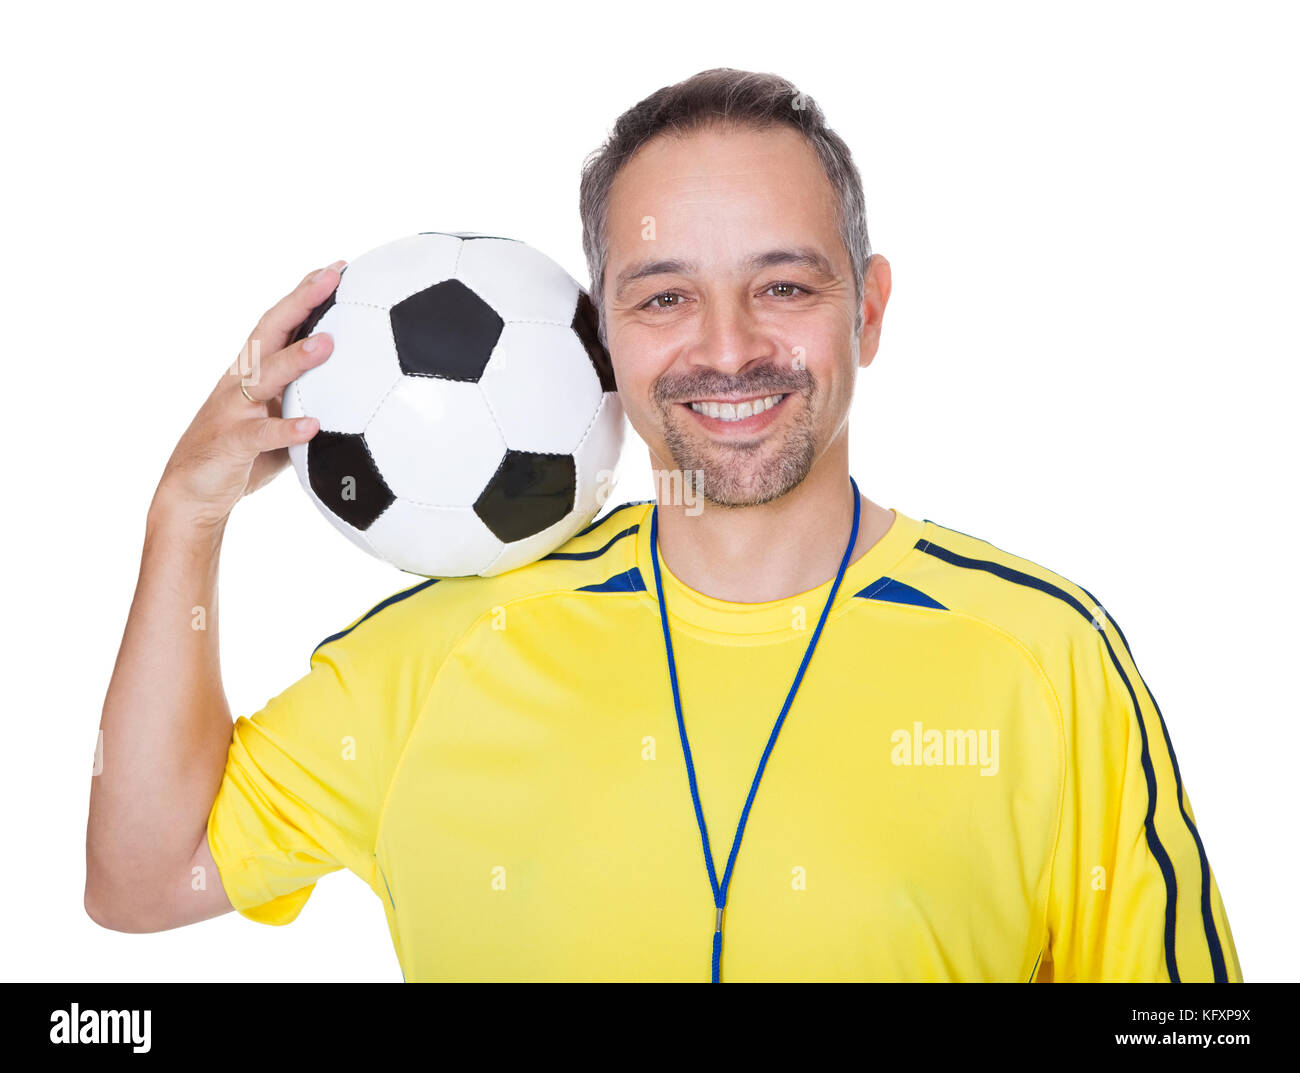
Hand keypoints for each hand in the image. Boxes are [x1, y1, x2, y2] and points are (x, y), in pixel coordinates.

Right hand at [151, 260, 344, 529]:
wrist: (192, 492)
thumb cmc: (242, 455)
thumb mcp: (279, 422)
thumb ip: (311, 404)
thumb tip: (362, 397)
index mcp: (253, 371)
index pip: (281, 323)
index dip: (306, 294)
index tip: (337, 267)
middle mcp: (240, 381)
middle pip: (270, 332)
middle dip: (301, 302)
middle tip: (332, 279)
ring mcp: (233, 409)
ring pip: (265, 376)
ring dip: (296, 359)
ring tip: (328, 344)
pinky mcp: (232, 442)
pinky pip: (262, 435)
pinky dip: (287, 430)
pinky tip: (313, 427)